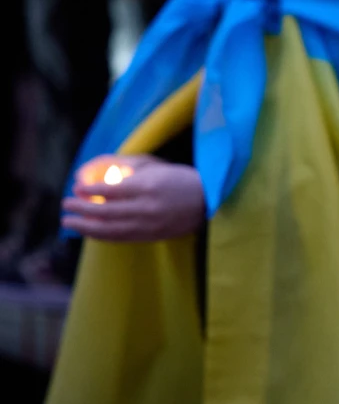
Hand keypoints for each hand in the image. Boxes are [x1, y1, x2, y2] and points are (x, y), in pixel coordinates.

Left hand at [62, 155, 205, 241]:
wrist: (208, 200)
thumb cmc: (180, 178)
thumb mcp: (156, 165)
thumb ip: (129, 167)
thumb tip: (99, 172)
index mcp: (147, 185)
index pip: (109, 190)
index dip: (89, 190)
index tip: (76, 188)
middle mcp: (146, 207)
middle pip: (104, 211)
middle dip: (81, 208)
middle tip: (66, 205)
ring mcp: (148, 224)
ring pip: (109, 229)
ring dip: (85, 226)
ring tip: (70, 222)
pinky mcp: (151, 236)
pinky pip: (120, 238)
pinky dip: (101, 235)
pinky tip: (90, 231)